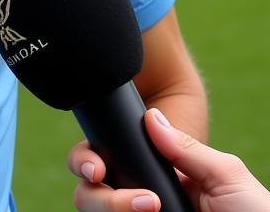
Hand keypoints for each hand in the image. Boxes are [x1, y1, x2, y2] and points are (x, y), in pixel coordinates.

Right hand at [69, 108, 269, 211]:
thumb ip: (187, 147)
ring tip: (150, 211)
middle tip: (142, 202)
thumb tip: (151, 115)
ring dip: (110, 207)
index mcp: (159, 181)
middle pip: (90, 192)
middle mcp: (142, 204)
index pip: (109, 163)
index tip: (96, 166)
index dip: (92, 160)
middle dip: (99, 193)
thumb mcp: (228, 177)